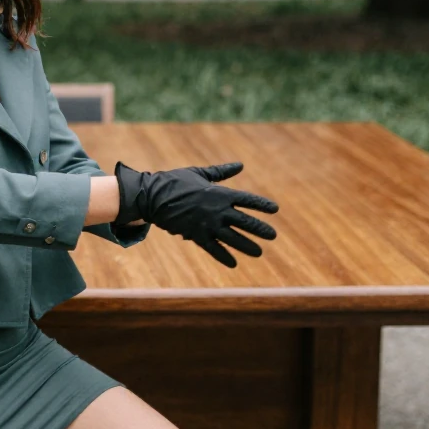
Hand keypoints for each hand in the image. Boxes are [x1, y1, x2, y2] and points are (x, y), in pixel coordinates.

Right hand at [113, 161, 278, 267]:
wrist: (153, 196)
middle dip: (260, 229)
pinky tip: (233, 263)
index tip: (275, 209)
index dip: (262, 205)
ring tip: (259, 252)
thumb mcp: (200, 173)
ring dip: (247, 246)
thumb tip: (240, 165)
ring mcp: (207, 224)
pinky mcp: (196, 235)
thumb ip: (221, 172)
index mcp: (220, 193)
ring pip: (233, 238)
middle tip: (272, 235)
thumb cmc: (176, 182)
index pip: (247, 200)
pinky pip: (213, 248)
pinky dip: (223, 256)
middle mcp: (217, 210)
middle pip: (245, 222)